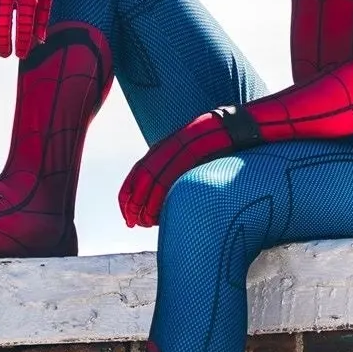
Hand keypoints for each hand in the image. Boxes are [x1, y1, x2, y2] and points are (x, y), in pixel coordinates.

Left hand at [119, 112, 229, 227]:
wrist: (226, 129)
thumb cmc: (208, 148)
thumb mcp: (183, 157)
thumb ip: (171, 172)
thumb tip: (161, 197)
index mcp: (160, 150)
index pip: (136, 173)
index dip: (127, 195)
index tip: (126, 214)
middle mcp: (164, 149)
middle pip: (140, 179)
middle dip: (132, 204)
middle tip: (131, 222)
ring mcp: (176, 152)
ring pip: (152, 182)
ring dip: (145, 206)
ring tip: (144, 222)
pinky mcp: (189, 155)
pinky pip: (169, 181)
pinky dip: (160, 200)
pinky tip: (159, 215)